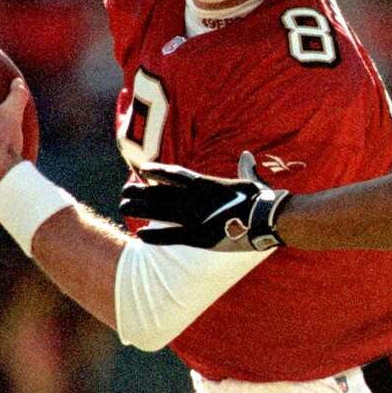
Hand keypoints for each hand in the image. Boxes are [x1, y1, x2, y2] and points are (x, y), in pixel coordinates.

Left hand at [119, 151, 289, 250]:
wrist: (268, 218)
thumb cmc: (263, 200)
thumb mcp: (252, 181)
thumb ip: (246, 170)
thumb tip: (247, 156)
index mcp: (207, 184)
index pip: (175, 175)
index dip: (158, 173)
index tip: (143, 171)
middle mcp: (196, 199)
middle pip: (161, 193)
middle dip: (141, 192)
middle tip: (125, 191)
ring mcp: (196, 217)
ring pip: (160, 211)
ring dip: (140, 209)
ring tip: (123, 206)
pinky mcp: (199, 237)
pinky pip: (170, 236)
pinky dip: (155, 235)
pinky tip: (139, 234)